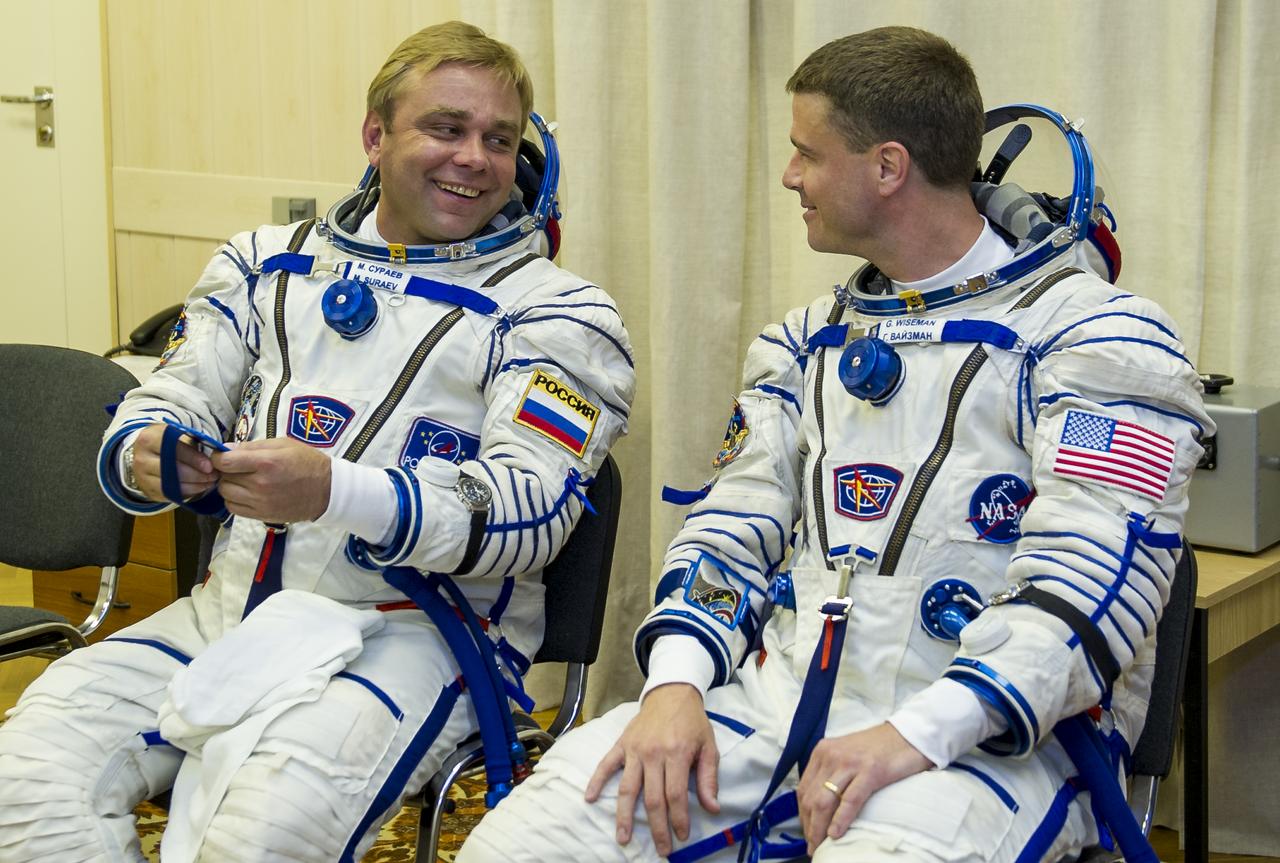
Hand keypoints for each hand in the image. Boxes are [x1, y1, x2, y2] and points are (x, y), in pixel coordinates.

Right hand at [129, 423, 217, 501]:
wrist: (145, 454)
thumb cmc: (167, 443)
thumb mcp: (175, 435)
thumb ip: (191, 442)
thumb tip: (215, 455)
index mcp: (149, 439)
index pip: (173, 449)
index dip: (193, 458)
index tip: (209, 466)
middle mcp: (142, 458)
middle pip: (172, 469)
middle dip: (197, 474)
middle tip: (214, 475)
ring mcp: (142, 476)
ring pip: (171, 485)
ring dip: (195, 485)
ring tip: (210, 482)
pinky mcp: (148, 490)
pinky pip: (170, 494)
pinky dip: (188, 492)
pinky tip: (200, 488)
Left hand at [212, 438, 331, 521]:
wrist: (327, 490)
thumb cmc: (307, 462)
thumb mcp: (283, 445)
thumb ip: (253, 446)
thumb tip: (226, 449)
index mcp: (266, 462)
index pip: (224, 461)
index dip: (218, 457)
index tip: (223, 455)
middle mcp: (260, 484)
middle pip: (223, 478)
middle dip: (226, 470)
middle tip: (238, 467)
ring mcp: (260, 502)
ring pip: (225, 494)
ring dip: (230, 486)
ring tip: (243, 481)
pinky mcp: (261, 515)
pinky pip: (233, 509)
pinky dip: (234, 500)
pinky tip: (246, 493)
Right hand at [584, 683, 719, 855]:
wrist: (671, 693)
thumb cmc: (692, 722)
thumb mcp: (708, 746)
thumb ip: (709, 778)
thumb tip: (712, 808)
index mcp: (676, 754)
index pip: (675, 794)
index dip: (678, 818)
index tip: (681, 835)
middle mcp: (653, 754)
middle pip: (653, 798)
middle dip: (657, 827)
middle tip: (660, 848)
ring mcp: (634, 750)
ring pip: (627, 788)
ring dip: (624, 815)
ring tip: (623, 838)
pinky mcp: (621, 744)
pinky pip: (606, 764)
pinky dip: (596, 781)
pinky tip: (589, 798)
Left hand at [796, 722, 932, 854]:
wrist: (909, 735)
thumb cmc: (879, 750)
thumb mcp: (846, 756)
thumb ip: (832, 774)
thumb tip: (820, 805)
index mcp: (822, 752)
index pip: (803, 789)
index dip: (803, 815)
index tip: (807, 832)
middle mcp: (831, 755)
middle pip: (810, 798)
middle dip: (809, 826)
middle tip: (812, 846)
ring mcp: (850, 762)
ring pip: (824, 801)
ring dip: (819, 828)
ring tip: (820, 846)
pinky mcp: (870, 770)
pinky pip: (849, 800)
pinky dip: (840, 820)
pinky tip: (836, 834)